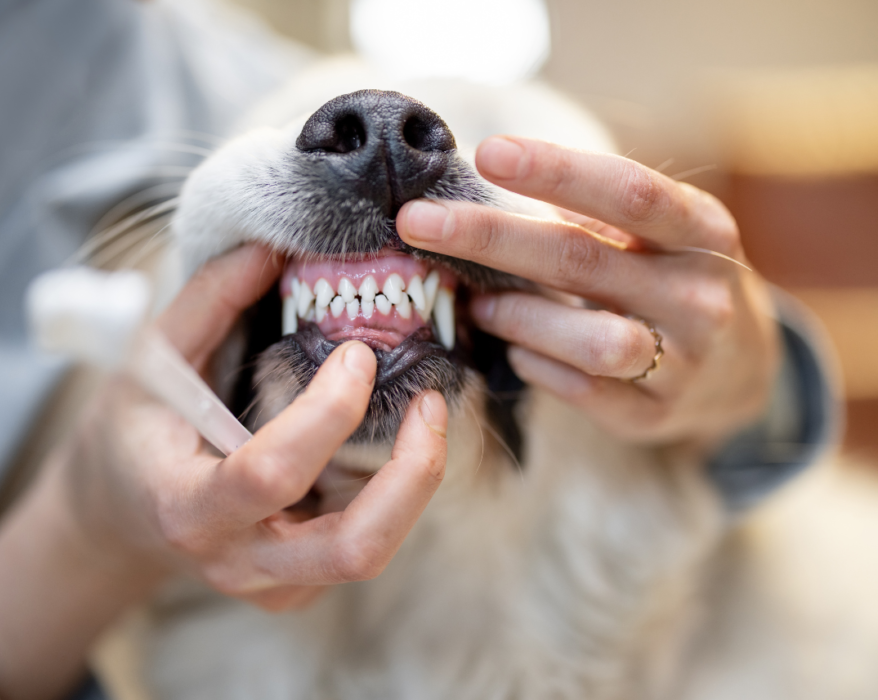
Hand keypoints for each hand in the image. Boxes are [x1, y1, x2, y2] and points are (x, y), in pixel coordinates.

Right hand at [0, 245, 447, 699]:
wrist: (121, 515)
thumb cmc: (134, 432)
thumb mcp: (150, 361)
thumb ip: (208, 302)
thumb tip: (271, 247)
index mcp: (187, 507)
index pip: (270, 474)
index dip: (327, 412)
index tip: (357, 353)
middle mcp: (237, 561)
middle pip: (353, 549)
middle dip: (412, 475)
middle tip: (431, 403)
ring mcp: (274, 585)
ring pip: (372, 553)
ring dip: (415, 483)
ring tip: (427, 415)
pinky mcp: (300, 587)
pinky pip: (364, 545)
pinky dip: (393, 493)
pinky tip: (388, 444)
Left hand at [397, 136, 779, 448]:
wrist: (743, 370)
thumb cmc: (674, 279)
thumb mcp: (659, 235)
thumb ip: (593, 213)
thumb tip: (489, 182)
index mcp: (703, 232)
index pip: (628, 192)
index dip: (557, 171)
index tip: (487, 153)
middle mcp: (701, 295)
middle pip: (582, 260)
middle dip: (490, 238)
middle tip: (417, 222)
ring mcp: (683, 363)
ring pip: (588, 340)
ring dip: (516, 317)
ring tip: (477, 303)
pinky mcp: (654, 415)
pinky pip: (581, 391)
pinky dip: (535, 366)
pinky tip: (514, 350)